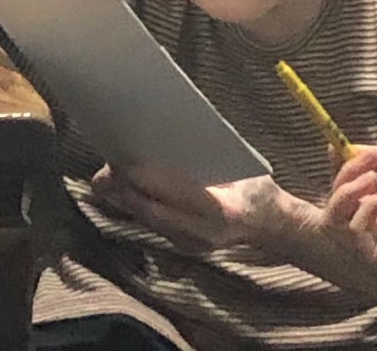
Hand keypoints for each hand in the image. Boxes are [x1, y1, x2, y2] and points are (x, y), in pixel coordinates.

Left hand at [92, 163, 292, 251]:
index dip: (149, 181)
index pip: (178, 196)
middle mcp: (204, 233)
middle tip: (104, 170)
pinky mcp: (184, 246)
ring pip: (149, 220)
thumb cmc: (258, 187)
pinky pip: (154, 224)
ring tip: (106, 177)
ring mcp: (193, 244)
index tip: (125, 164)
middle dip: (126, 192)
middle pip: (154, 212)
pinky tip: (122, 190)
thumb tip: (180, 130)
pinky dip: (137, 206)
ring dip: (125, 200)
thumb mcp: (243, 165)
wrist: (272, 226)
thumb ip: (214, 153)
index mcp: (223, 210)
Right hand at [326, 143, 376, 298]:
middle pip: (333, 206)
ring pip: (335, 219)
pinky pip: (354, 228)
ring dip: (350, 191)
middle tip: (362, 166)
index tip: (333, 148)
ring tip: (374, 178)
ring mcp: (371, 248)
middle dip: (342, 178)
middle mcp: (370, 233)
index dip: (337, 171)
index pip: (344, 193)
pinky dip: (369, 205)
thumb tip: (355, 149)